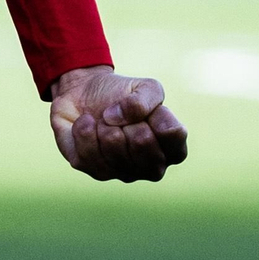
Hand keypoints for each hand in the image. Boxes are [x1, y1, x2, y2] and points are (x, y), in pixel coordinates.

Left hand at [49, 66, 187, 183]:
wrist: (85, 94)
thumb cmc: (122, 94)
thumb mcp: (144, 86)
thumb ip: (145, 99)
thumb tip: (115, 118)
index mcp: (170, 147)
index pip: (174, 135)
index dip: (157, 116)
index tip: (148, 110)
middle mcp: (150, 167)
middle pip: (142, 142)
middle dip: (128, 119)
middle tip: (122, 115)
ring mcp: (123, 173)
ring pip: (114, 146)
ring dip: (105, 123)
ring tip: (104, 120)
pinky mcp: (95, 171)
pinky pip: (88, 151)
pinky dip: (84, 127)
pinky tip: (87, 124)